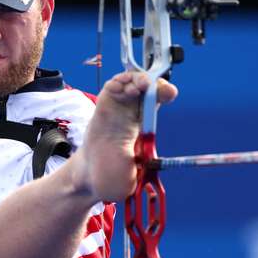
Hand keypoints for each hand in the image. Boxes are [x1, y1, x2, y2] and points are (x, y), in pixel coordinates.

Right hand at [76, 72, 177, 201]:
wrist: (88, 178)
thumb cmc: (112, 177)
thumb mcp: (132, 178)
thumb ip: (140, 172)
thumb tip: (150, 173)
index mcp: (144, 128)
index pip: (157, 103)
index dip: (164, 94)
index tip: (169, 93)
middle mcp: (132, 115)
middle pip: (147, 89)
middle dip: (153, 82)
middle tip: (150, 86)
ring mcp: (117, 109)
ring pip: (130, 84)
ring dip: (135, 79)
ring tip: (136, 86)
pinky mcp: (101, 107)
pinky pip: (111, 87)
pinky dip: (117, 82)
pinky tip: (118, 86)